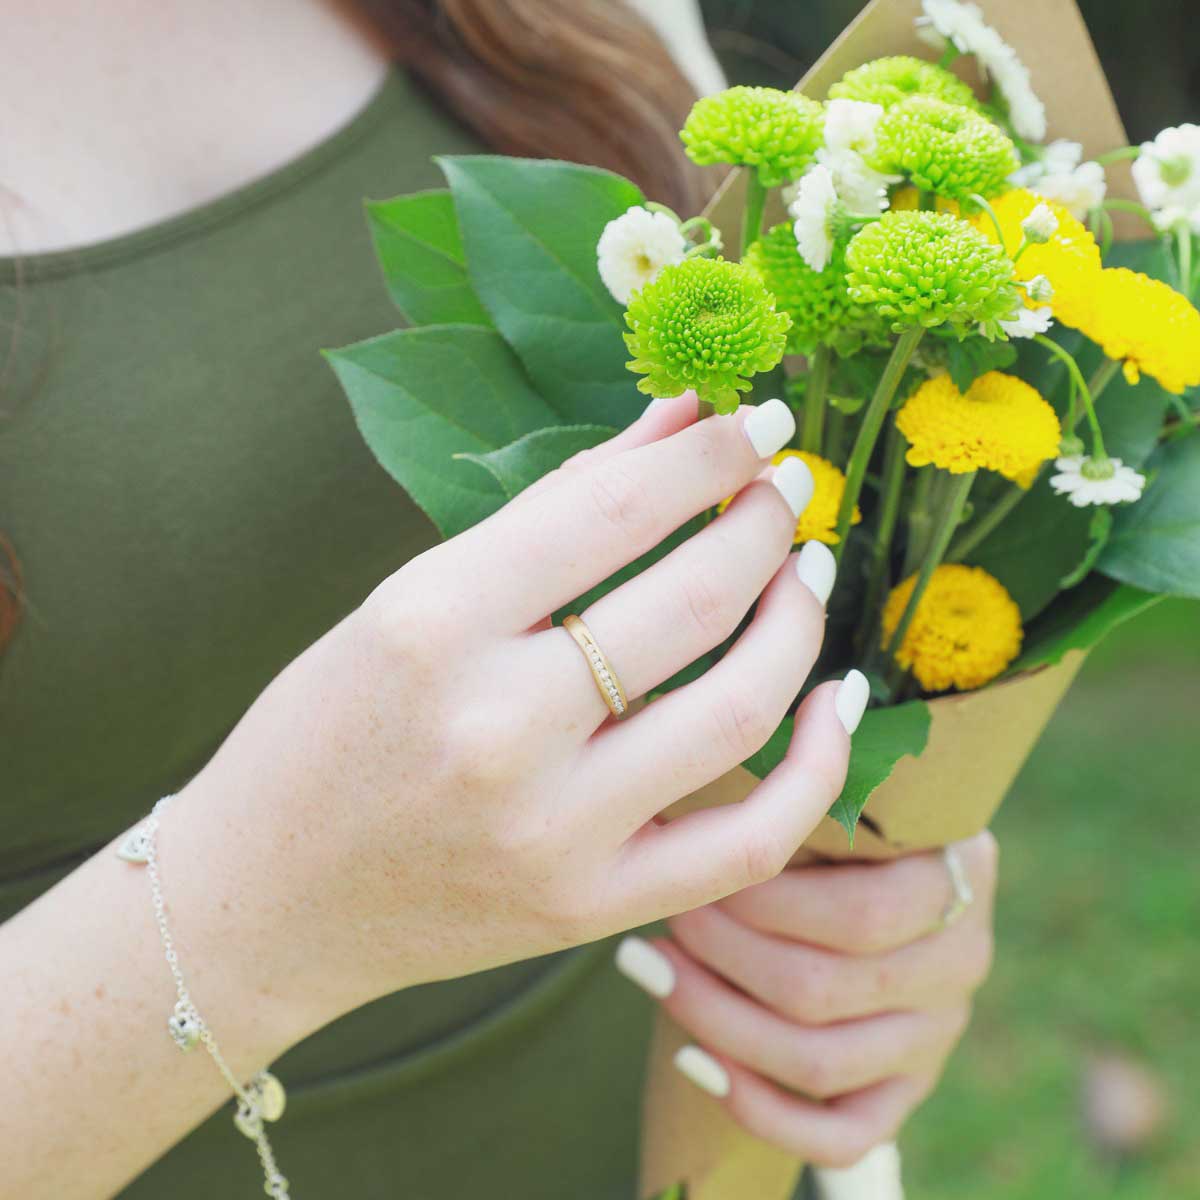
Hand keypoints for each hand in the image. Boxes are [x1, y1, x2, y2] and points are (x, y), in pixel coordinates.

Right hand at [168, 392, 864, 1044]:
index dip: (709, 452)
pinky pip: (751, 839)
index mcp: (431, 624)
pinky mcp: (593, 908)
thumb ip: (554, 511)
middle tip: (784, 486)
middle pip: (690, 602)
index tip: (757, 420)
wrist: (271, 897)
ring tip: (804, 568)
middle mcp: (496, 728)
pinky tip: (830, 698)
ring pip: (737, 709)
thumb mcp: (412, 601)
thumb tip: (680, 422)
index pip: (613, 510)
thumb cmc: (326, 730)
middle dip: (762, 520)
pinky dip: (817, 765)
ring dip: (798, 619)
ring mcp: (553, 831)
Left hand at [617, 832, 997, 1166]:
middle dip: (724, 953)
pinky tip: (693, 1061)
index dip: (766, 901)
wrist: (886, 885)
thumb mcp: (851, 797)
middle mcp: (957, 963)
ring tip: (652, 970)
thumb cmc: (841, 829)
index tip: (699, 865)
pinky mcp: (904, 1091)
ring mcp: (934, 1035)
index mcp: (955, 879)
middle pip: (824, 987)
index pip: (860, 913)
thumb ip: (809, 797)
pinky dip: (760, 1109)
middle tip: (667, 916)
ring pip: (818, 1061)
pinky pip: (840, 1136)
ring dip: (718, 1019)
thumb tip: (711, 785)